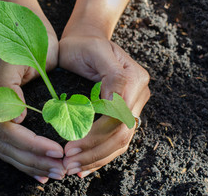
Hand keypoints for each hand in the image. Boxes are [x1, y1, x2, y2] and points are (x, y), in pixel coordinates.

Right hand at [0, 31, 65, 182]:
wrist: (29, 31)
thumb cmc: (28, 41)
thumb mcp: (20, 57)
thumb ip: (10, 85)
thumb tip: (14, 120)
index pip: (4, 128)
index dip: (30, 143)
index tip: (56, 150)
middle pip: (5, 144)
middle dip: (33, 159)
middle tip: (60, 169)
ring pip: (7, 149)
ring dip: (31, 164)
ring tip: (55, 173)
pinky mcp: (5, 115)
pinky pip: (11, 145)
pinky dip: (26, 160)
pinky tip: (40, 171)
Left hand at [59, 25, 149, 177]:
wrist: (87, 39)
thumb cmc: (85, 44)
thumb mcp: (95, 52)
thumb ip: (110, 75)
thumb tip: (113, 105)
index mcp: (134, 79)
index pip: (117, 118)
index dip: (94, 136)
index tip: (70, 147)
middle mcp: (139, 94)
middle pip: (120, 134)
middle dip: (94, 152)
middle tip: (68, 163)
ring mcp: (133, 105)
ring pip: (120, 142)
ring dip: (97, 158)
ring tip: (74, 168)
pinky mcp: (124, 112)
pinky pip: (117, 139)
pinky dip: (102, 155)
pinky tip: (87, 166)